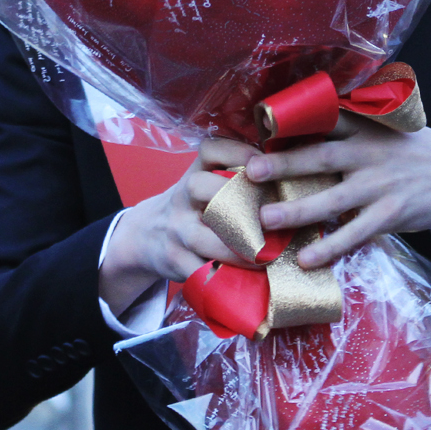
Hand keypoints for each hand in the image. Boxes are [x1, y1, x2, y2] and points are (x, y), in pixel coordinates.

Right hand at [97, 137, 258, 314]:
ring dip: (240, 250)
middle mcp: (183, 197)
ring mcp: (177, 230)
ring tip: (267, 257)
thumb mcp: (202, 183)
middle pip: (201, 187)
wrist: (145, 236)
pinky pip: (201, 271)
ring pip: (205, 238)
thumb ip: (232, 175)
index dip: (238, 152)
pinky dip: (225, 278)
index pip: (210, 149)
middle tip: (271, 218)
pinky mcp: (176, 260)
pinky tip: (247, 280)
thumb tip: (285, 173)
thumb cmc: (191, 207)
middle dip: (238, 201)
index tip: (264, 163)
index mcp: (195, 173)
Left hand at [243, 113, 430, 269]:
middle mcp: (369, 154)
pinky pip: (355, 233)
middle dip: (285, 164)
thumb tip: (306, 123)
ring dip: (298, 210)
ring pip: (332, 199)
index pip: (327, 119)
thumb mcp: (388, 127)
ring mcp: (380, 185)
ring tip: (266, 219)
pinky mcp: (391, 214)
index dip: (294, 121)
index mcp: (365, 128)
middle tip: (252, 171)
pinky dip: (331, 246)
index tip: (261, 124)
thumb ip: (352, 125)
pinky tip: (307, 259)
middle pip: (321, 157)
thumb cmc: (415, 151)